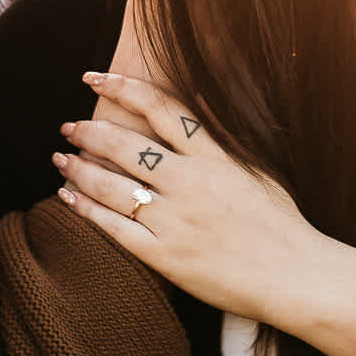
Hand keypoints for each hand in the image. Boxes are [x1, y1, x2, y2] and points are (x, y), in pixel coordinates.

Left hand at [53, 73, 355, 355]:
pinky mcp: (164, 255)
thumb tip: (187, 110)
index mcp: (214, 156)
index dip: (121, 88)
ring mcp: (174, 219)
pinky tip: (67, 197)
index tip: (93, 78)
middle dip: (88, 131)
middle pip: (124, 144)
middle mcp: (190, 182)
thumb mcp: (254, 168)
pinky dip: (85, 209)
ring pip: (111, 185)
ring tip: (60, 158)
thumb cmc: (280, 223)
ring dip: (78, 168)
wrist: (294, 276)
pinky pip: (113, 227)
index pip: (159, 108)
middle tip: (68, 126)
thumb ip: (216, 142)